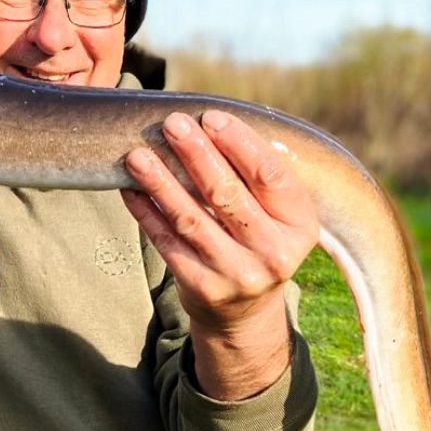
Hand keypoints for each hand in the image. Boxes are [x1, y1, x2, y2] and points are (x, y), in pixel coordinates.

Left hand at [121, 109, 319, 397]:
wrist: (244, 313)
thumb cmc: (256, 241)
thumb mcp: (275, 215)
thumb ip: (254, 176)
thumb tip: (209, 123)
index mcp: (300, 225)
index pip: (270, 176)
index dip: (239, 143)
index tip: (210, 117)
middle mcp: (274, 254)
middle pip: (227, 195)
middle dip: (196, 155)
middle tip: (172, 124)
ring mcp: (237, 275)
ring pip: (191, 220)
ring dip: (160, 183)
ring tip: (137, 155)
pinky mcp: (203, 288)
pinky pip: (167, 243)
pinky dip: (146, 213)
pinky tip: (129, 189)